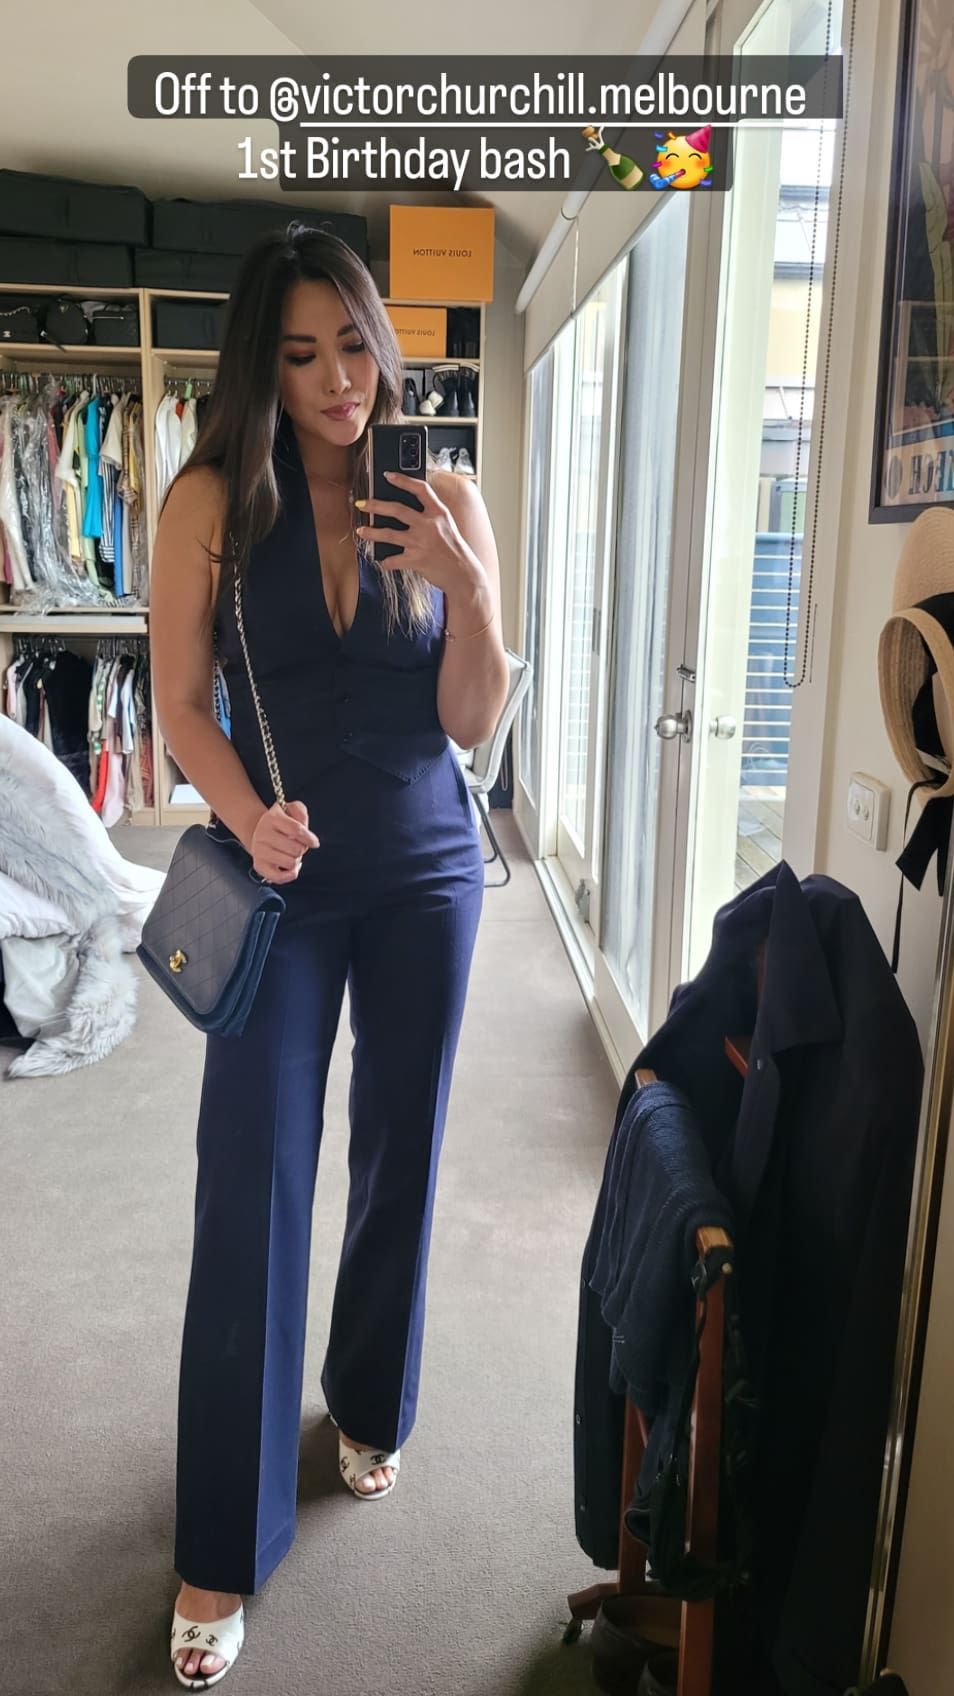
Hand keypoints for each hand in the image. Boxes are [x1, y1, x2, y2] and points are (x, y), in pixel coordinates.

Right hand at [249, 800, 319, 883]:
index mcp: (272, 818)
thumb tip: (304, 826)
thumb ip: (300, 812)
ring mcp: (259, 851)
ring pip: (290, 863)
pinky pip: (280, 877)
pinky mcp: (259, 866)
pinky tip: (289, 867)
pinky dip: (290, 874)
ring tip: (290, 854)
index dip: (309, 838)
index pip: (296, 830)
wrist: (258, 833)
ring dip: (296, 860)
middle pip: (296, 849)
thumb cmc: (280, 823)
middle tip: (296, 846)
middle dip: (302, 849)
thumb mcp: (290, 809)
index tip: (314, 842)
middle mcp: (263, 834)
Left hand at [355, 471, 482, 597]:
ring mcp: (420, 542)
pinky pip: (393, 560)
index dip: (403, 480)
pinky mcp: (415, 560)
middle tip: (362, 503)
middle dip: (375, 505)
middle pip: (397, 509)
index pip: (420, 489)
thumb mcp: (447, 525)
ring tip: (361, 530)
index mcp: (439, 513)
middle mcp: (429, 525)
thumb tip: (405, 510)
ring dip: (371, 532)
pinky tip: (382, 560)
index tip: (388, 475)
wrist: (463, 574)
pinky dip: (386, 561)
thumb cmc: (454, 549)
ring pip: (388, 534)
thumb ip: (431, 515)